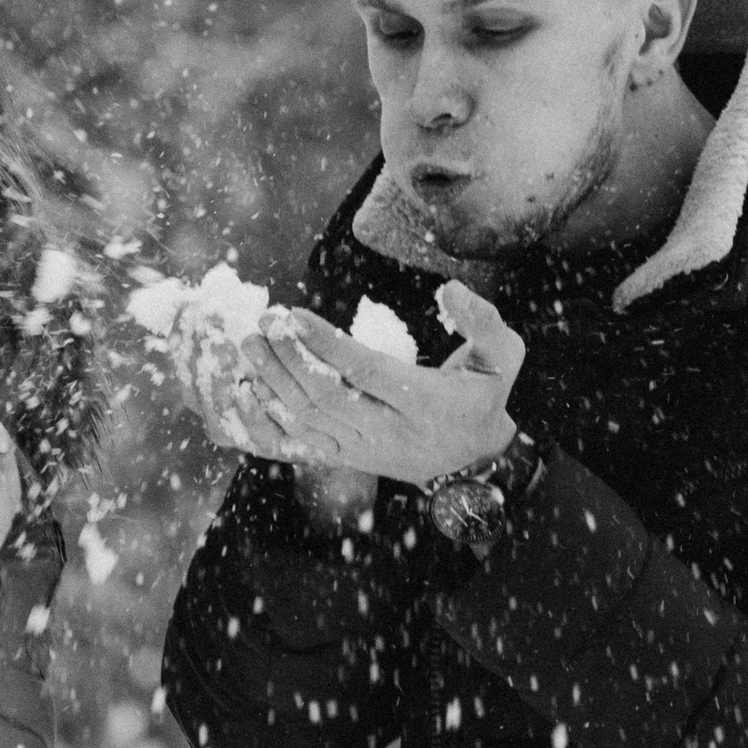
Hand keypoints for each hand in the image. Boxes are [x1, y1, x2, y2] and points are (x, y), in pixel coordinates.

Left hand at [220, 281, 524, 488]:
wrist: (475, 458)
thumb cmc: (485, 394)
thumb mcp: (503, 356)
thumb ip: (484, 320)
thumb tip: (450, 288)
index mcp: (427, 403)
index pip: (367, 373)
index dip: (327, 345)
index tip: (293, 315)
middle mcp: (391, 433)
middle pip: (328, 396)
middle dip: (290, 358)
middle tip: (265, 322)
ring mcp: (363, 451)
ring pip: (308, 419)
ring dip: (272, 381)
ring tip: (250, 344)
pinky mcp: (344, 459)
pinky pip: (298, 446)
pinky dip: (265, 423)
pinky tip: (243, 392)